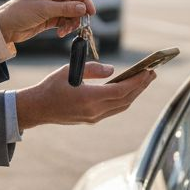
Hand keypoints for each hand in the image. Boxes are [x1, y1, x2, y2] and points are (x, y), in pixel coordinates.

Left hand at [0, 0, 93, 44]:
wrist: (5, 27)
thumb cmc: (21, 12)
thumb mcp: (44, 9)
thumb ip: (66, 9)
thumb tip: (83, 8)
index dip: (84, 0)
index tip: (91, 12)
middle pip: (75, 3)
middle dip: (78, 14)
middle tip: (80, 25)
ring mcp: (52, 6)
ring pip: (71, 14)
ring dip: (71, 23)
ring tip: (64, 31)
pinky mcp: (50, 18)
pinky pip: (64, 21)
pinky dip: (65, 27)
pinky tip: (60, 33)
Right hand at [15, 61, 155, 129]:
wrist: (37, 108)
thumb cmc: (51, 87)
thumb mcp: (70, 70)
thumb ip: (93, 70)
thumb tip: (113, 71)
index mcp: (89, 98)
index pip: (121, 90)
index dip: (137, 81)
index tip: (148, 72)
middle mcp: (94, 111)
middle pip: (125, 100)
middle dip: (141, 86)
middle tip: (152, 74)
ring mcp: (93, 117)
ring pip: (121, 106)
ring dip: (134, 94)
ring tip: (144, 81)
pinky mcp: (91, 119)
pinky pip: (114, 109)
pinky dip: (124, 99)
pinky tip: (127, 90)